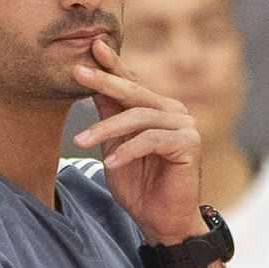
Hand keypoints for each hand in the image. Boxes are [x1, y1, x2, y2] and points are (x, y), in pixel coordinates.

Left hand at [72, 37, 204, 245]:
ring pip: (139, 116)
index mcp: (156, 108)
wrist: (160, 221)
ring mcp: (185, 125)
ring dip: (106, 129)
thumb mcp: (113, 145)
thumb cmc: (138, 185)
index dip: (112, 65)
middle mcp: (173, 111)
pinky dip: (127, 151)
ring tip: (81, 142)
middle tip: (78, 72)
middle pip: (134, 93)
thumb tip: (89, 79)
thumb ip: (108, 115)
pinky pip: (152, 139)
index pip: (131, 82)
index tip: (92, 46)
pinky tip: (110, 163)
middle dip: (104, 82)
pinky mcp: (190, 143)